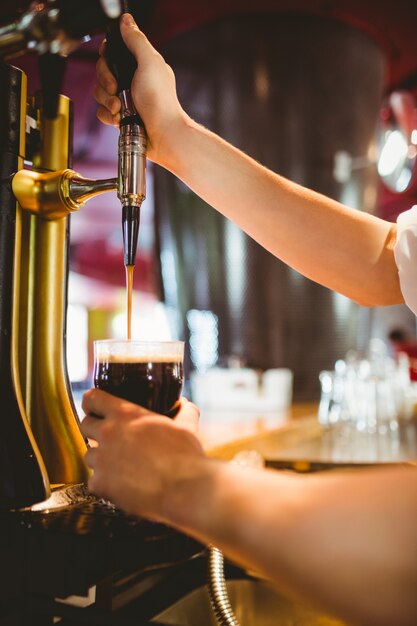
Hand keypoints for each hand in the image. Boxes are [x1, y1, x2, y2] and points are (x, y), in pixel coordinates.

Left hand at [80, 389, 202, 520]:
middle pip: (84, 425)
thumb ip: (183, 413)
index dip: (91, 402)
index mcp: (126, 414)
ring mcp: (102, 459)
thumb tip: (187, 406)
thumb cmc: (185, 456)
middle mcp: (109, 434)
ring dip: (100, 459)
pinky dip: (104, 484)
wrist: (184, 488)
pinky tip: (120, 486)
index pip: (93, 398)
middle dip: (93, 430)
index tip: (94, 407)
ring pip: (88, 455)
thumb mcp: (186, 427)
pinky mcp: (101, 484)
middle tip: (107, 438)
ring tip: (118, 466)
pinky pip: (93, 482)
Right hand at [93, 13, 188, 164]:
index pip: (113, 52)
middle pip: (102, 71)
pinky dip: (108, 115)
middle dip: (106, 80)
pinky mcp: (119, 116)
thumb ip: (136, 41)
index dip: (108, 57)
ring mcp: (124, 99)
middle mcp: (131, 80)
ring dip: (107, 100)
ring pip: (99, 92)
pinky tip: (119, 118)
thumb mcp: (150, 63)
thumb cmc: (160, 101)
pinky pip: (101, 111)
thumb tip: (126, 20)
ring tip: (120, 108)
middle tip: (116, 88)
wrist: (163, 134)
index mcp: (140, 65)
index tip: (112, 63)